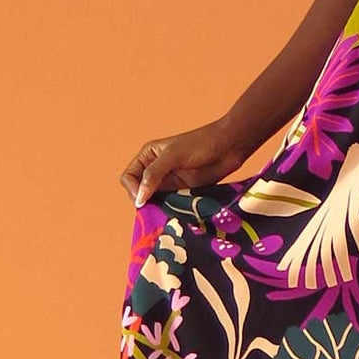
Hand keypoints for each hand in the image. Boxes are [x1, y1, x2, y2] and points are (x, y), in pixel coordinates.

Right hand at [118, 118, 249, 208]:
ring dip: (157, 208)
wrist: (229, 147)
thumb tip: (139, 198)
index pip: (129, 178)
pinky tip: (175, 215)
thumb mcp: (173, 156)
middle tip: (153, 211)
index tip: (143, 200)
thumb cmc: (201, 144)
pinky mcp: (183, 192)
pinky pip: (170, 205)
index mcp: (148, 156)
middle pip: (139, 192)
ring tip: (164, 214)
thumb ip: (154, 174)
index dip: (133, 190)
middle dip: (144, 201)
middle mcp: (155, 170)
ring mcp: (169, 182)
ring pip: (154, 201)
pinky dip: (170, 211)